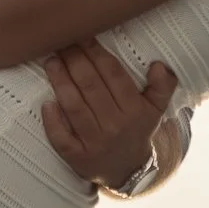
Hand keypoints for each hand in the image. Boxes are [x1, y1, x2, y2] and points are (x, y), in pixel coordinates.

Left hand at [40, 40, 178, 192]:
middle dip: (74, 60)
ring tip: (51, 61)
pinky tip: (46, 103)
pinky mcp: (77, 157)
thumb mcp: (155, 110)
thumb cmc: (136, 130)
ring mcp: (94, 142)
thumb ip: (162, 86)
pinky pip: (62, 138)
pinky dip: (53, 121)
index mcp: (134, 110)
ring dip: (60, 81)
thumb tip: (158, 65)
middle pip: (90, 86)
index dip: (96, 52)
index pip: (112, 74)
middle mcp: (115, 125)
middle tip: (61, 42)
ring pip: (74, 107)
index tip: (82, 35)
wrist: (127, 171)